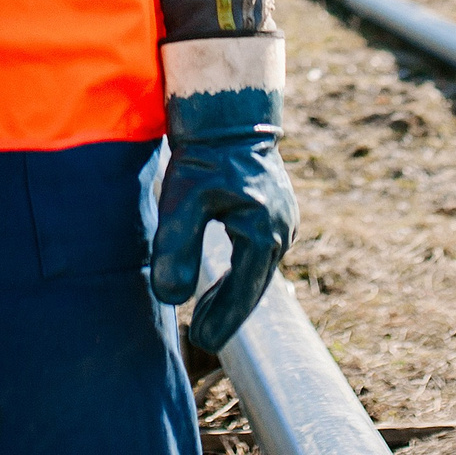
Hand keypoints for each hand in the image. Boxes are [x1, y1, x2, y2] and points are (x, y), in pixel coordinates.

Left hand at [148, 42, 297, 352]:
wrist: (227, 114)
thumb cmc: (203, 155)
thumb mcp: (182, 199)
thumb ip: (177, 248)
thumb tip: (172, 298)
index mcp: (261, 231)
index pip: (243, 291)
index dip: (222, 319)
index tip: (201, 341)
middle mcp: (281, 229)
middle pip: (254, 284)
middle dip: (228, 312)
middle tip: (201, 338)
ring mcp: (283, 219)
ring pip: (259, 269)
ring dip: (234, 292)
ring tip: (205, 316)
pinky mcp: (276, 210)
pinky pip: (260, 251)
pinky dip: (242, 271)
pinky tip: (221, 279)